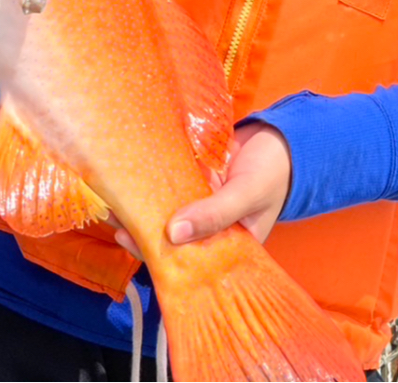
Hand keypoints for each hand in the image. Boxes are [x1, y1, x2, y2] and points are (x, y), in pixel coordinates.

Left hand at [111, 123, 291, 257]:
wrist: (282, 137)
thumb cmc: (274, 172)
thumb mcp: (248, 193)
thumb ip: (215, 213)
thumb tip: (172, 233)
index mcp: (228, 247)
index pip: (188, 261)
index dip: (158, 256)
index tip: (129, 240)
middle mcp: (209, 230)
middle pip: (171, 237)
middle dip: (142, 229)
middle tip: (115, 216)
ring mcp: (200, 205)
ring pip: (167, 211)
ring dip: (143, 205)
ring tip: (114, 197)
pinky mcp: (194, 182)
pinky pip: (171, 185)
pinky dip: (153, 182)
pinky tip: (131, 177)